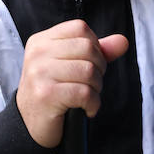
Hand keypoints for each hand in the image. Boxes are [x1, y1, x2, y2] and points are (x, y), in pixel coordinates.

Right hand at [14, 20, 129, 147]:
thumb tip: (122, 41)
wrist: (31, 124)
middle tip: (89, 84)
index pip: (80, 28)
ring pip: (88, 70)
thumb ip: (97, 51)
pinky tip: (86, 109)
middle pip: (88, 48)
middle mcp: (38, 53)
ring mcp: (40, 73)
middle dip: (98, 68)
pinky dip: (93, 104)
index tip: (88, 64)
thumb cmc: (52, 92)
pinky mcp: (46, 95)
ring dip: (96, 88)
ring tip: (87, 97)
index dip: (95, 46)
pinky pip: (85, 93)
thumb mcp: (71, 65)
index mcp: (41, 41)